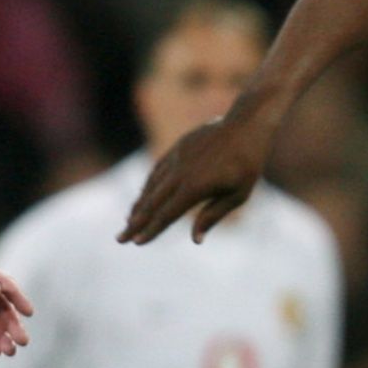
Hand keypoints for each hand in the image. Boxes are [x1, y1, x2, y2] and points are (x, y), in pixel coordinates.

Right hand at [120, 114, 272, 244]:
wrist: (246, 125)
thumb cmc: (247, 164)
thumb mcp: (237, 195)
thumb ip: (213, 215)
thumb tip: (195, 240)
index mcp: (195, 187)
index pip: (167, 214)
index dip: (151, 230)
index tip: (136, 243)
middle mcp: (180, 173)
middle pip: (152, 203)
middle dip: (135, 223)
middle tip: (120, 239)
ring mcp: (177, 158)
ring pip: (152, 186)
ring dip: (139, 205)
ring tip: (129, 220)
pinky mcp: (178, 148)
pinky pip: (158, 170)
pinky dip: (148, 185)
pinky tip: (144, 195)